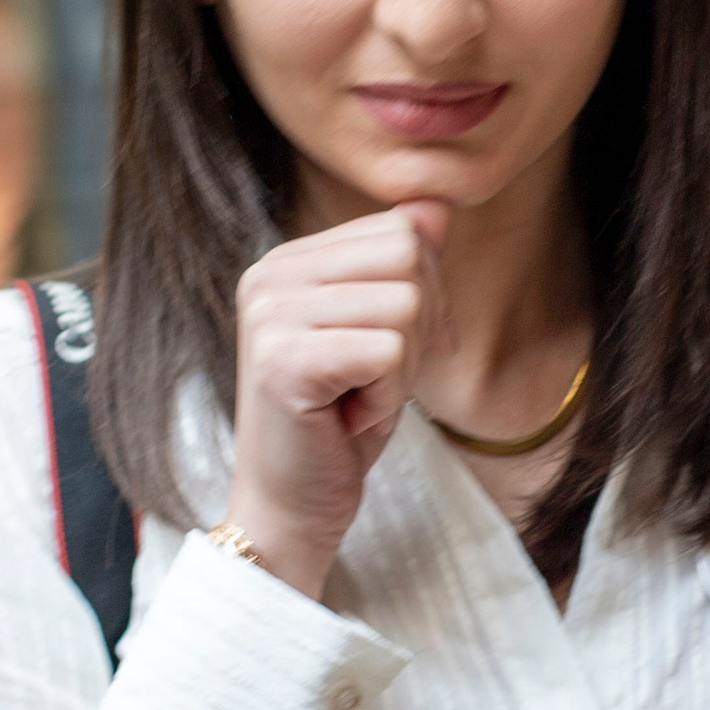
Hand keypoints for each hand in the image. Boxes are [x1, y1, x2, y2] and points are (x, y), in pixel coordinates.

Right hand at [223, 201, 451, 596]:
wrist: (292, 507)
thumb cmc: (340, 424)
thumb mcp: (385, 332)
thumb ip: (407, 265)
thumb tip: (439, 202)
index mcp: (289, 260)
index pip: (401, 227)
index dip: (427, 292)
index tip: (395, 348)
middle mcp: (270, 275)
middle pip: (409, 254)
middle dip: (421, 325)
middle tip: (377, 378)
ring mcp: (271, 314)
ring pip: (406, 304)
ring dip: (404, 368)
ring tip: (358, 398)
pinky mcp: (284, 359)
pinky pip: (390, 352)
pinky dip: (390, 396)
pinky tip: (348, 417)